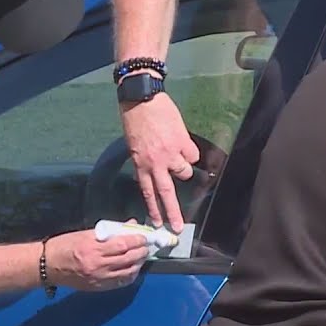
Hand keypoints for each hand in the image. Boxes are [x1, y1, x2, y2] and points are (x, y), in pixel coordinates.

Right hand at [46, 230, 149, 291]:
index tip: (144, 237)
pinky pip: (119, 283)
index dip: (137, 240)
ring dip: (138, 265)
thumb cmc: (64, 246)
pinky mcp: (97, 287)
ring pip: (127, 272)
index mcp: (93, 248)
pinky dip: (129, 276)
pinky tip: (133, 270)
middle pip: (128, 259)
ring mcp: (98, 278)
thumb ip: (108, 231)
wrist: (47, 266)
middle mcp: (97, 264)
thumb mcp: (85, 233)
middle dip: (141, 252)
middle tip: (147, 247)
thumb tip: (128, 226)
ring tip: (142, 258)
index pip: (123, 244)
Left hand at [120, 91, 199, 231]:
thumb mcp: (133, 145)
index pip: (148, 192)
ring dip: (183, 166)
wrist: (142, 97)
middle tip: (179, 228)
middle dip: (173, 213)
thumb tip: (154, 172)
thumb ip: (144, 161)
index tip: (157, 224)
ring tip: (176, 152)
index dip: (153, 209)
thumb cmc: (134, 119)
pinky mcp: (183, 142)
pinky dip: (189, 150)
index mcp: (141, 164)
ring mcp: (170, 153)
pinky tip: (182, 140)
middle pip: (167, 193)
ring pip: (184, 172)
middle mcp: (155, 163)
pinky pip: (192, 154)